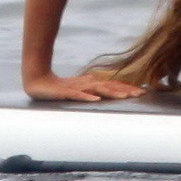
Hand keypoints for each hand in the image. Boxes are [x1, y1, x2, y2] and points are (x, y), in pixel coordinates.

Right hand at [24, 71, 145, 101]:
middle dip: (125, 90)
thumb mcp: (77, 88)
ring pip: (98, 90)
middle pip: (110, 87)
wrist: (37, 80)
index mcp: (91, 84)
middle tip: (140, 94)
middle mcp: (87, 84)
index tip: (142, 92)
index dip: (127, 88)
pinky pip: (78, 95)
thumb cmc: (59, 85)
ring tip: (125, 97)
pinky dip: (87, 97)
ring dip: (112, 93)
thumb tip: (100, 87)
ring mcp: (77, 88)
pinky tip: (96, 100)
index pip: (113, 85)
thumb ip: (89, 88)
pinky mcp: (65, 92)